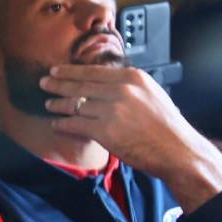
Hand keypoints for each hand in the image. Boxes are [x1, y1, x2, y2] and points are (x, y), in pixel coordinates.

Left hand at [40, 65, 221, 211]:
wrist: (178, 150)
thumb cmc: (167, 127)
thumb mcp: (151, 94)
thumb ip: (128, 87)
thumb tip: (106, 84)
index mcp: (133, 78)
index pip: (93, 71)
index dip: (71, 71)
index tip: (57, 70)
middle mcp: (121, 90)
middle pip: (81, 85)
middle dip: (58, 84)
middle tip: (43, 83)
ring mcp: (112, 110)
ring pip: (75, 104)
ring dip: (58, 105)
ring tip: (48, 104)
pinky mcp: (104, 130)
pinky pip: (76, 124)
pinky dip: (63, 124)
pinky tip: (57, 124)